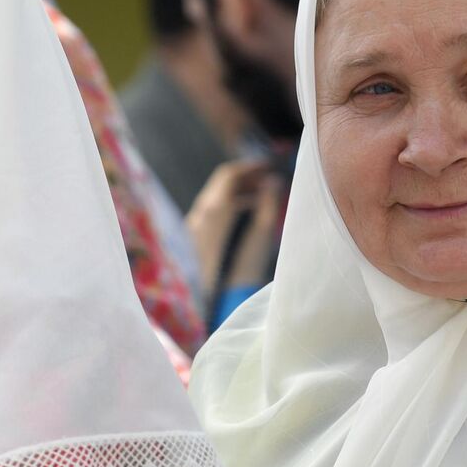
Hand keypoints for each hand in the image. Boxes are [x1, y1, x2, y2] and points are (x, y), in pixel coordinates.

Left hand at [185, 159, 284, 297]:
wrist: (224, 298)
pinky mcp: (193, 240)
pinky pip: (210, 215)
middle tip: (266, 182)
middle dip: (245, 181)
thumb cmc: (247, 264)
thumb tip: (273, 182)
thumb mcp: (264, 229)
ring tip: (259, 201)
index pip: (230, 174)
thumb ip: (269, 200)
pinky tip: (243, 220)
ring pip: (215, 200)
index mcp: (216, 206)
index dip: (251, 168)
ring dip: (237, 195)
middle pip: (221, 185)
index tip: (267, 167)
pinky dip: (227, 209)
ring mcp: (193, 226)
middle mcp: (200, 211)